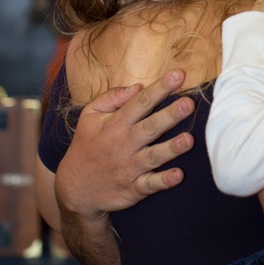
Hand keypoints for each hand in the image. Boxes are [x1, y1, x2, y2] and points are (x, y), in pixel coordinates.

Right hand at [54, 69, 195, 218]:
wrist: (75, 188)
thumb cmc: (87, 146)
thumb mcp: (89, 117)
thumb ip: (111, 98)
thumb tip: (137, 86)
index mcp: (115, 125)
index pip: (140, 103)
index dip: (159, 88)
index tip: (178, 75)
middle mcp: (123, 144)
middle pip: (149, 127)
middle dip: (169, 115)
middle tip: (189, 104)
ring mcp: (129, 168)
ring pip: (153, 157)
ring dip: (171, 149)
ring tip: (189, 139)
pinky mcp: (133, 189)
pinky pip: (150, 185)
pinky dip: (163, 181)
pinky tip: (178, 175)